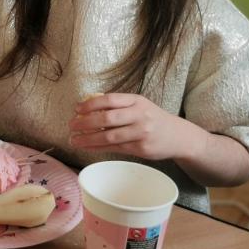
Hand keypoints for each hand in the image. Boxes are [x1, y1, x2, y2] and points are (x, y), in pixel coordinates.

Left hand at [68, 93, 200, 160]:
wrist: (178, 136)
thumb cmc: (152, 119)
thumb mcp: (139, 106)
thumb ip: (118, 106)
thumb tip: (87, 110)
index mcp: (136, 101)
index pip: (109, 100)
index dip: (90, 104)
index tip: (76, 109)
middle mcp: (140, 115)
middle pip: (107, 119)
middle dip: (85, 123)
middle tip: (71, 126)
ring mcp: (141, 133)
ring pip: (109, 136)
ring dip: (88, 139)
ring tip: (74, 140)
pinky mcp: (141, 148)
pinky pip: (115, 148)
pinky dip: (98, 148)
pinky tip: (87, 147)